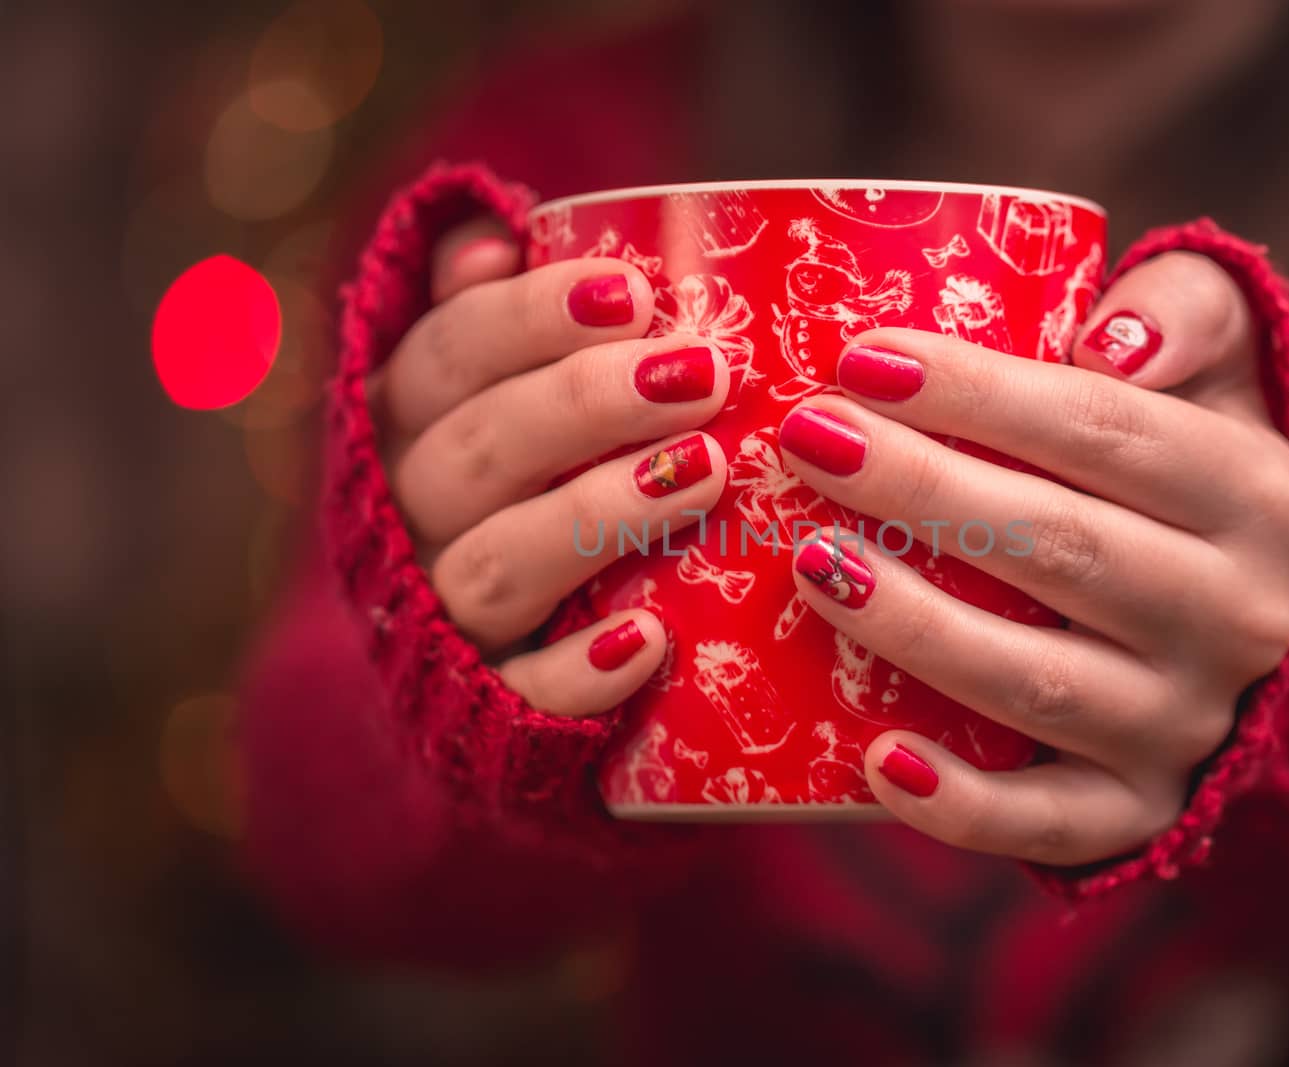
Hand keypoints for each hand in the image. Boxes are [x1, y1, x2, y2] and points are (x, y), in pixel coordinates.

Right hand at [369, 218, 729, 713]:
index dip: (534, 317)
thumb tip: (492, 241)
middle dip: (588, 403)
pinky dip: (580, 672)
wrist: (473, 650)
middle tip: (703, 373)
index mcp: (408, 418)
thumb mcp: (489, 389)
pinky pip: (524, 691)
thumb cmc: (517, 476)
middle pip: (481, 447)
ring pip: (499, 563)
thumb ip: (492, 314)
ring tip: (707, 472)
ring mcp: (441, 611)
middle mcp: (408, 511)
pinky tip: (651, 640)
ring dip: (598, 514)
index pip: (451, 353)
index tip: (635, 292)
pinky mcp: (486, 701)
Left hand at [779, 252, 1288, 865]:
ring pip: (1038, 685)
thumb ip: (1185, 307)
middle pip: (1066, 550)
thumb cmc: (1172, 457)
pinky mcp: (1135, 808)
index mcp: (1258, 493)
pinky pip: (1049, 822)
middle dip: (924, 494)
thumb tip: (1110, 343)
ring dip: (916, 628)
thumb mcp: (1214, 360)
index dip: (982, 395)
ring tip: (809, 562)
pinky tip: (873, 757)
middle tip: (809, 442)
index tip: (862, 360)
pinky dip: (961, 804)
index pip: (1109, 432)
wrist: (1224, 611)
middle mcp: (1239, 616)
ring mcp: (1188, 723)